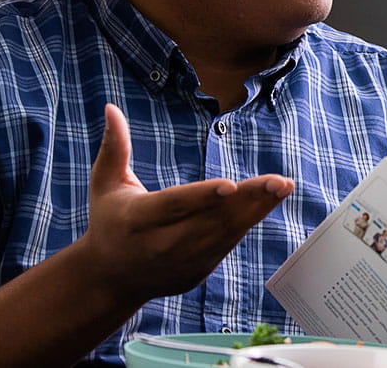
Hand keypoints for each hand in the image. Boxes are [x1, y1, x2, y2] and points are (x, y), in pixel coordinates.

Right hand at [79, 104, 292, 304]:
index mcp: (137, 220)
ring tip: (282, 187)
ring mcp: (182, 261)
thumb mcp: (104, 184)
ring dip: (258, 209)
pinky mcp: (198, 271)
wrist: (111, 278)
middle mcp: (162, 244)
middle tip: (279, 181)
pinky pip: (228, 244)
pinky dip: (249, 222)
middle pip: (210, 219)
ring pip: (225, 234)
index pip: (174, 206)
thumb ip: (113, 147)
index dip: (203, 196)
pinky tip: (269, 202)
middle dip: (248, 199)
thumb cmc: (109, 221)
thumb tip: (111, 108)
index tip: (231, 186)